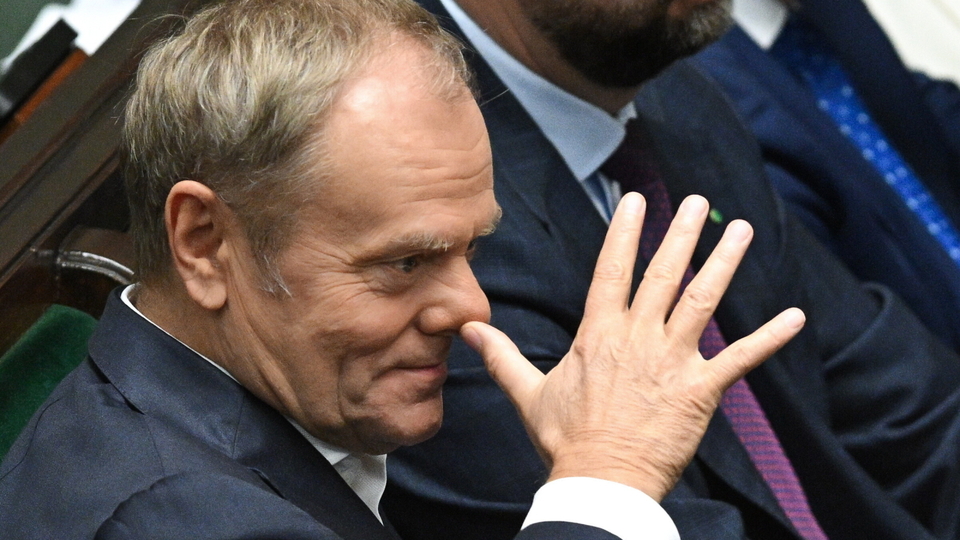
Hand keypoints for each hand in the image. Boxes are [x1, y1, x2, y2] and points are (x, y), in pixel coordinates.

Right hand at [460, 193, 804, 500]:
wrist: (598, 480)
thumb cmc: (564, 439)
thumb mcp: (527, 393)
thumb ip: (501, 356)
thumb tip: (465, 330)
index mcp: (598, 334)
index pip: (611, 269)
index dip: (624, 231)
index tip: (635, 201)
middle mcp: (638, 338)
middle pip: (663, 274)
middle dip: (682, 233)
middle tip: (699, 201)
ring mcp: (672, 361)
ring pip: (703, 301)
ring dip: (724, 263)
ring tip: (742, 230)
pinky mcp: (701, 391)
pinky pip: (740, 359)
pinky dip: (769, 337)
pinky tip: (796, 316)